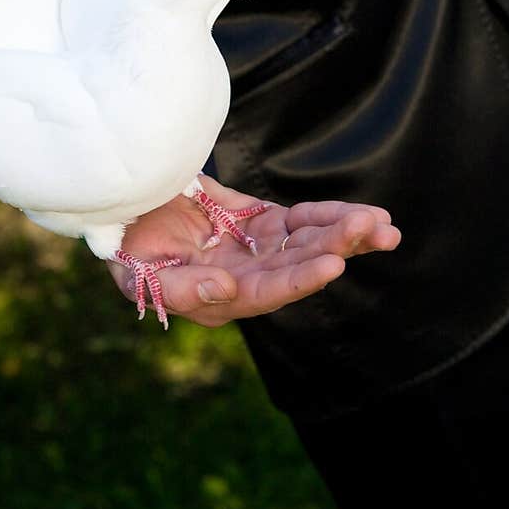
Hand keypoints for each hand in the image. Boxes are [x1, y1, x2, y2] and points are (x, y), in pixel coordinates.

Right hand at [107, 174, 400, 327]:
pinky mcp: (264, 221)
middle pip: (301, 265)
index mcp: (223, 298)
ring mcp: (260, 248)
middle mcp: (249, 277)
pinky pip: (304, 220)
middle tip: (372, 230)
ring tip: (383, 226)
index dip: (300, 279)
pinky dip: (332, 216)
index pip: (270, 291)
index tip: (333, 264)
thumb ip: (180, 290)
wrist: (125, 210)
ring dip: (347, 234)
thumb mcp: (138, 273)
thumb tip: (226, 290)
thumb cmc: (127, 248)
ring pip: (311, 242)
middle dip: (338, 247)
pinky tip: (367, 216)